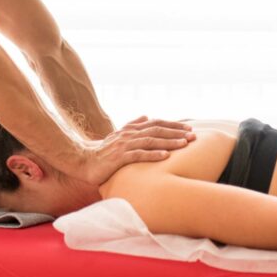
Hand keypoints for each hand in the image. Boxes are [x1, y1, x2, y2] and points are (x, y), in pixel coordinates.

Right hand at [78, 116, 195, 184]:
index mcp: (130, 129)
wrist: (83, 161)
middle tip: (193, 136)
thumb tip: (146, 116)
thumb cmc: (103, 151)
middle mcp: (129, 135)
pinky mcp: (119, 158)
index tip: (188, 128)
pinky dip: (153, 155)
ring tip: (184, 144)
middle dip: (176, 132)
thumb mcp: (118, 135)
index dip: (173, 125)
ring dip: (169, 142)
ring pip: (150, 141)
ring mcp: (124, 145)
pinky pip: (138, 155)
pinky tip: (166, 156)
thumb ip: (132, 124)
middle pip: (156, 130)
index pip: (155, 124)